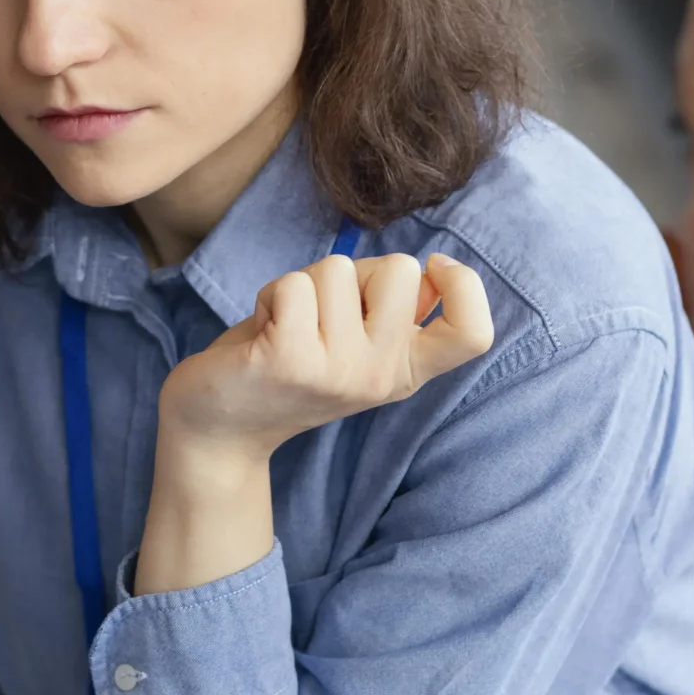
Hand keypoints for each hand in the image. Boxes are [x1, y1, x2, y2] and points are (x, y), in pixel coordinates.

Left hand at [161, 252, 494, 457]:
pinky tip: (263, 332)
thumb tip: (429, 274)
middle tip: (322, 314)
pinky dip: (270, 294)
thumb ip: (390, 311)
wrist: (219, 426)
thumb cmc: (288, 364)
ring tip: (285, 326)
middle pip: (400, 270)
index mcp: (405, 371)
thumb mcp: (354, 343)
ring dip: (303, 285)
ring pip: (337, 269)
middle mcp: (380, 377)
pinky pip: (293, 285)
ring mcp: (338, 371)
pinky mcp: (290, 360)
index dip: (466, 286)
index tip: (434, 269)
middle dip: (355, 272)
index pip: (474, 333)